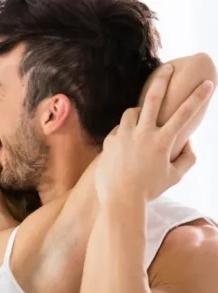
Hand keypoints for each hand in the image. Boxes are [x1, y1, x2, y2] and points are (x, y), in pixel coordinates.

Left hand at [95, 64, 212, 203]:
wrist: (119, 200)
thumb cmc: (149, 190)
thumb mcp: (174, 176)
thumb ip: (187, 158)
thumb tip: (188, 141)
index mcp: (163, 141)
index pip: (185, 113)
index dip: (198, 96)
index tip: (207, 83)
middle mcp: (143, 134)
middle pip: (153, 97)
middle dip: (163, 79)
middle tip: (168, 68)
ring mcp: (124, 136)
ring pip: (132, 112)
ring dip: (140, 112)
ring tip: (144, 118)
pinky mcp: (109, 141)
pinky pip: (119, 129)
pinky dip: (125, 132)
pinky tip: (127, 142)